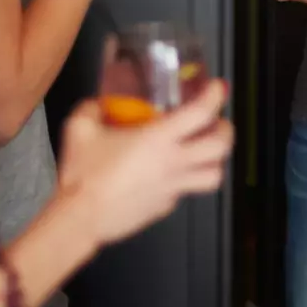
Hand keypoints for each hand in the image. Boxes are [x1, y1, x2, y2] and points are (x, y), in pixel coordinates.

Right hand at [57, 80, 233, 245]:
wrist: (80, 218)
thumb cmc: (83, 175)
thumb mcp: (79, 129)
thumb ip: (92, 109)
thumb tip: (97, 104)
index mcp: (158, 139)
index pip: (201, 113)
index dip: (214, 96)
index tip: (217, 88)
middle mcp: (173, 163)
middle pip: (221, 147)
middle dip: (226, 130)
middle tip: (218, 122)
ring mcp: (173, 188)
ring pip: (214, 176)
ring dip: (216, 160)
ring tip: (206, 151)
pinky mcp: (165, 207)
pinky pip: (186, 191)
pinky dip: (186, 180)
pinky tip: (170, 173)